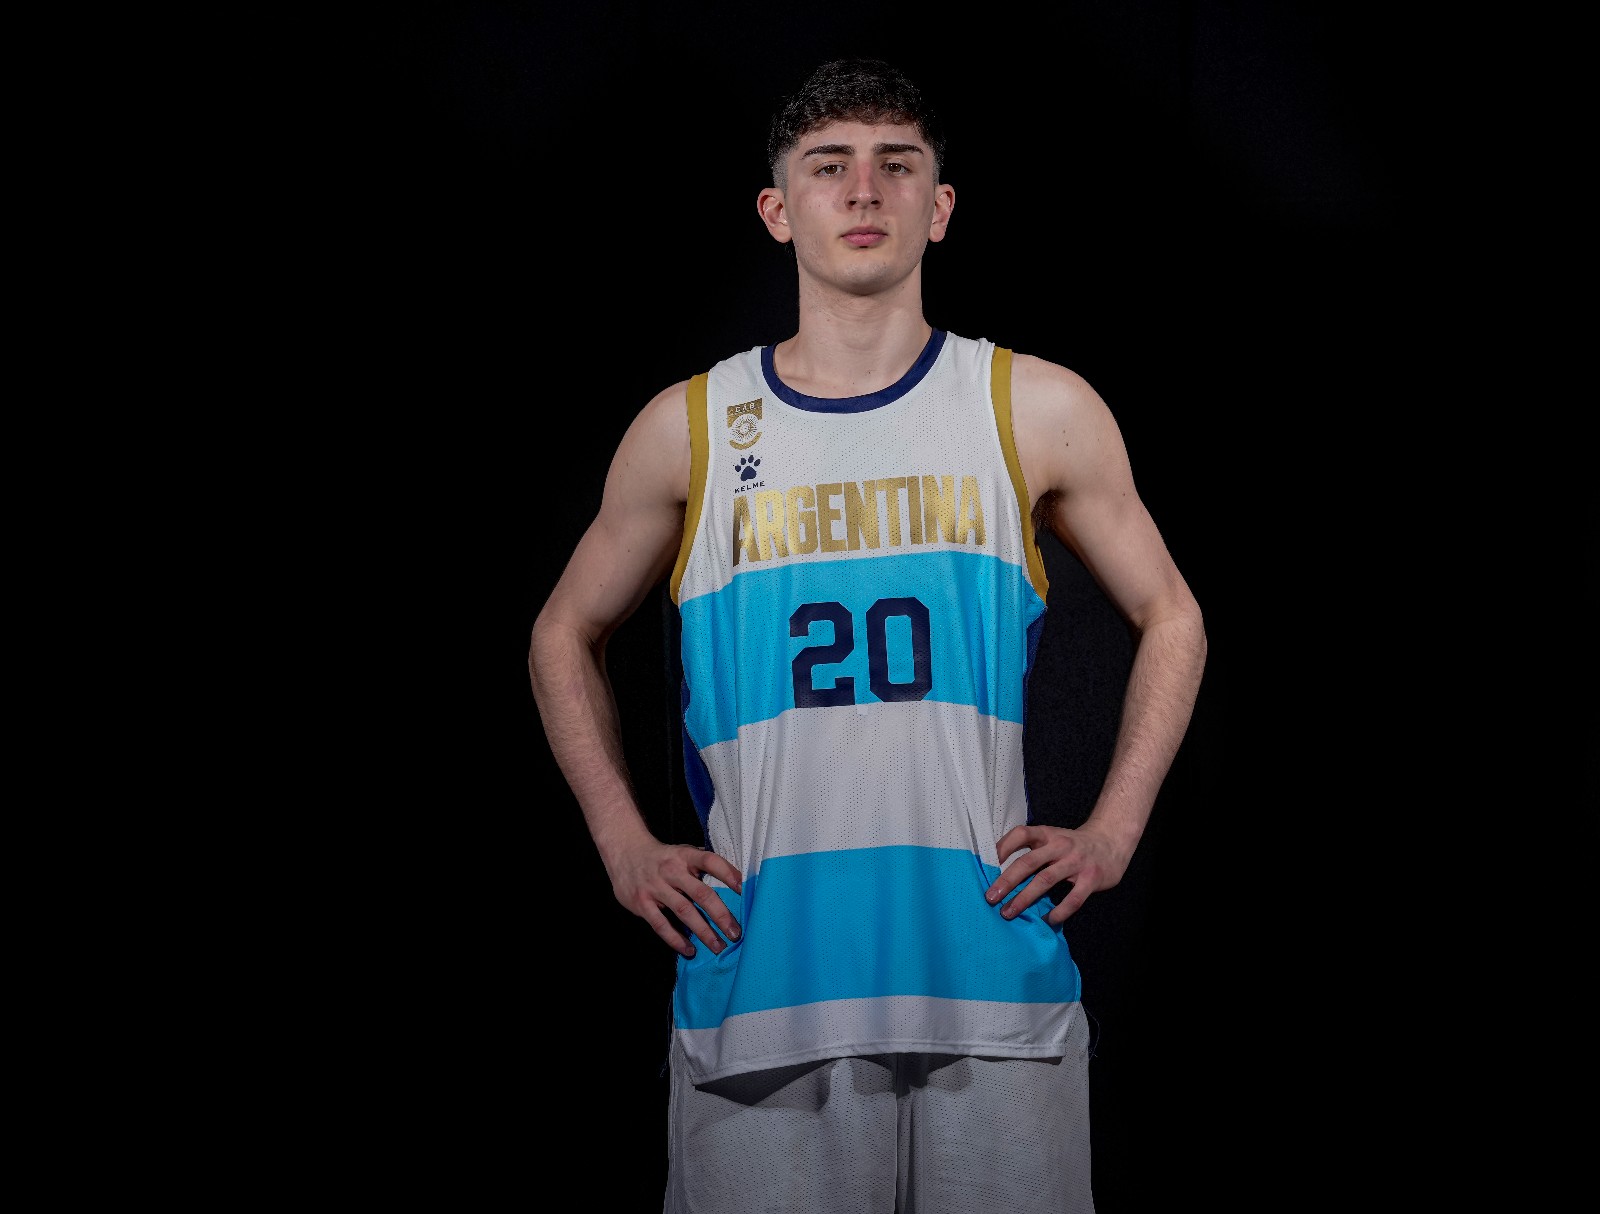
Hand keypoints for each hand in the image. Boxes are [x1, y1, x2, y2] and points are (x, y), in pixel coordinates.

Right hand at [607, 838, 743, 958]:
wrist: (624, 851)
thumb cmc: (661, 856)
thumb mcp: (681, 852)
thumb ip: (701, 864)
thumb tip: (734, 880)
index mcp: (685, 855)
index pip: (710, 861)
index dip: (728, 874)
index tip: (743, 890)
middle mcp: (672, 870)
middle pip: (701, 893)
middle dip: (721, 915)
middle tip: (735, 933)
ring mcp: (655, 887)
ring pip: (684, 911)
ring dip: (703, 931)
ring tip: (717, 946)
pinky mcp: (642, 903)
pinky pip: (661, 925)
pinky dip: (675, 939)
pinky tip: (688, 949)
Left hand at [985, 822, 1130, 925]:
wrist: (1112, 841)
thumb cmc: (1074, 845)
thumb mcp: (1053, 839)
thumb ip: (1033, 851)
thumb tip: (999, 871)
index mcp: (1047, 834)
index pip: (1021, 834)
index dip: (1002, 847)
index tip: (984, 863)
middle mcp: (1060, 845)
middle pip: (1028, 862)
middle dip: (1006, 880)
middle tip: (990, 897)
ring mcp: (1076, 862)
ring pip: (1046, 880)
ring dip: (1024, 898)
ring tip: (1008, 912)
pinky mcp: (1091, 879)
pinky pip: (1072, 899)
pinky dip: (1058, 912)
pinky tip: (1047, 920)